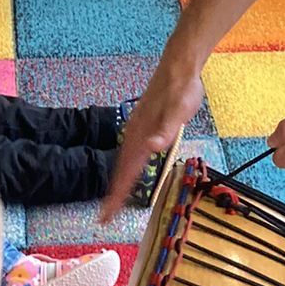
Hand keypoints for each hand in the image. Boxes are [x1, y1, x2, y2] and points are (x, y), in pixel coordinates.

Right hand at [99, 57, 201, 220]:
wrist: (178, 67)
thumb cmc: (180, 89)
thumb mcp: (178, 110)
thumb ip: (166, 129)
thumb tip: (152, 147)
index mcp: (141, 135)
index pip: (126, 172)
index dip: (116, 195)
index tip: (106, 215)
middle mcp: (135, 134)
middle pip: (121, 170)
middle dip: (113, 195)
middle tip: (104, 217)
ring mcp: (138, 130)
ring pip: (124, 162)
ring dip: (118, 183)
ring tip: (112, 201)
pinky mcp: (143, 126)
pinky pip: (131, 153)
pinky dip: (127, 168)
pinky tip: (129, 172)